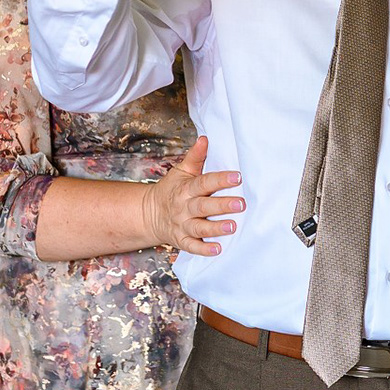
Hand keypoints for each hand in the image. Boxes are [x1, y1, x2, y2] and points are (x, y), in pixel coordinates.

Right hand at [142, 136, 244, 255]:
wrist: (148, 214)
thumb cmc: (171, 190)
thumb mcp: (181, 172)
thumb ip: (195, 157)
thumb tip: (205, 139)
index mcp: (186, 189)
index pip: (204, 183)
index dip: (220, 179)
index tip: (237, 177)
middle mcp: (183, 208)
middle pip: (203, 206)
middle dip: (222, 205)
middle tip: (241, 204)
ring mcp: (182, 225)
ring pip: (199, 228)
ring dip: (215, 229)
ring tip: (232, 227)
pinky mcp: (181, 241)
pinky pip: (192, 247)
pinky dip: (204, 250)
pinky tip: (218, 250)